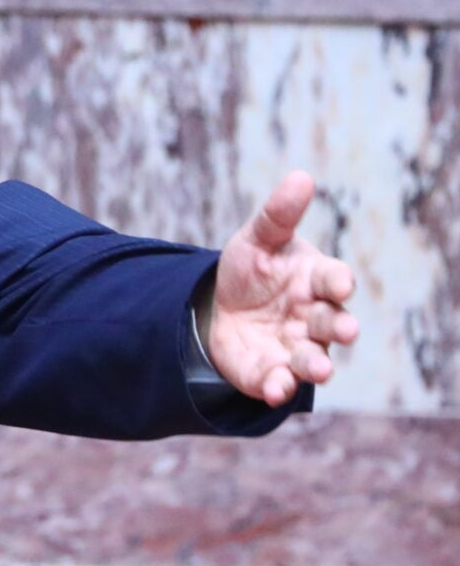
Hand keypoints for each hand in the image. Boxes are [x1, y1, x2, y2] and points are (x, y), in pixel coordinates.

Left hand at [207, 170, 358, 404]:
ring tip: (320, 370)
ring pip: (314, 358)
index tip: (340, 283)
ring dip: (317, 365)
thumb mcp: (257, 238)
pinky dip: (279, 387)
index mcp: (315, 280)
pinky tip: (274, 389)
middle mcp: (314, 317)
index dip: (338, 281)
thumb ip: (277, 214)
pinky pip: (280, 382)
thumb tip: (301, 176)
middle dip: (340, 326)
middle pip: (333, 322)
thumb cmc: (252, 269)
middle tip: (345, 330)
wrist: (220, 308)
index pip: (335, 279)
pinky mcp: (273, 372)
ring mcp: (296, 347)